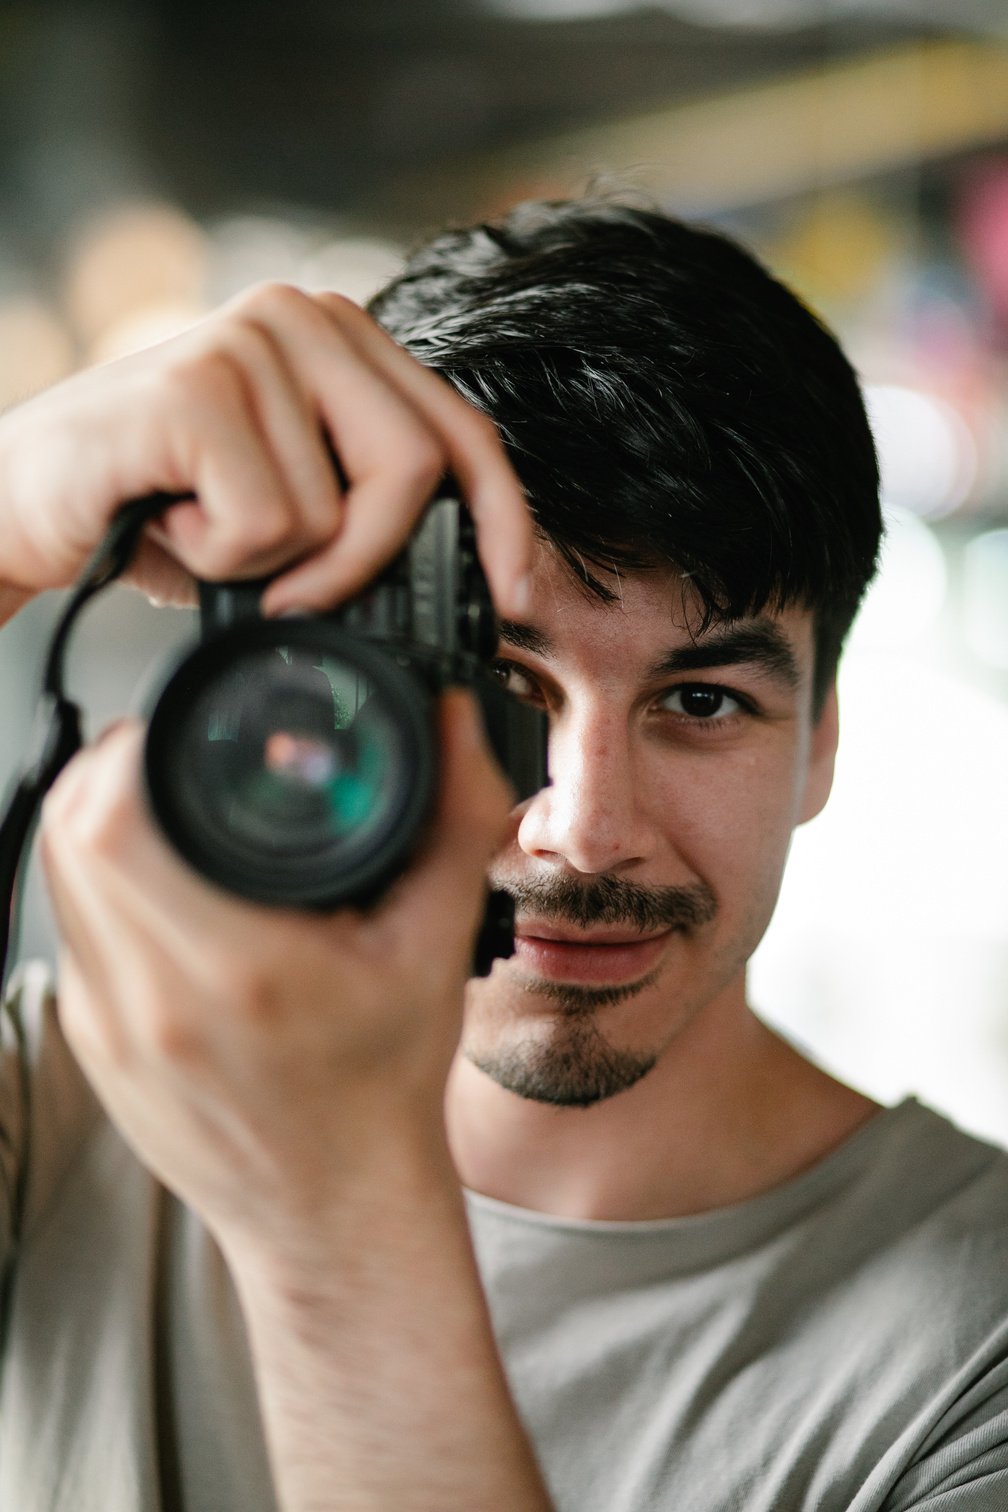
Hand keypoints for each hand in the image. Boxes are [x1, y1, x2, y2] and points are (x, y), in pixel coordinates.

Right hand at [0, 284, 531, 617]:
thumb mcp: (290, 508)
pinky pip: (268, 523)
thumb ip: (370, 513)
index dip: (502, 516)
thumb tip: (467, 582)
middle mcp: (303, 318)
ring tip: (205, 531)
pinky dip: (221, 561)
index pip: (463, 429)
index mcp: (343, 340)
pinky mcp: (196, 387)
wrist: (27, 503)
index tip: (510, 591)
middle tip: (299, 594)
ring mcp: (248, 342)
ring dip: (272, 565)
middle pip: (417, 468)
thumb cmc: (162, 510)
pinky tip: (172, 524)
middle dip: (370, 561)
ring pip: (337, 511)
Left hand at [38, 689, 510, 1259]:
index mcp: (237, 969)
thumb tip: (454, 727)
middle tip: (171, 751)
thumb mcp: (436, 946)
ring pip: (55, 876)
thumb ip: (453, 822)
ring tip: (166, 804)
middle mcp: (149, 1000)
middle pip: (68, 834)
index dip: (130, 749)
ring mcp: (106, 1027)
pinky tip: (162, 882)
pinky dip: (100, 880)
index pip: (112, 822)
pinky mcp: (90, 1044)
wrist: (334, 1209)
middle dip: (110, 767)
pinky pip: (70, 926)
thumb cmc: (383, 1090)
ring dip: (97, 820)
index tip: (178, 730)